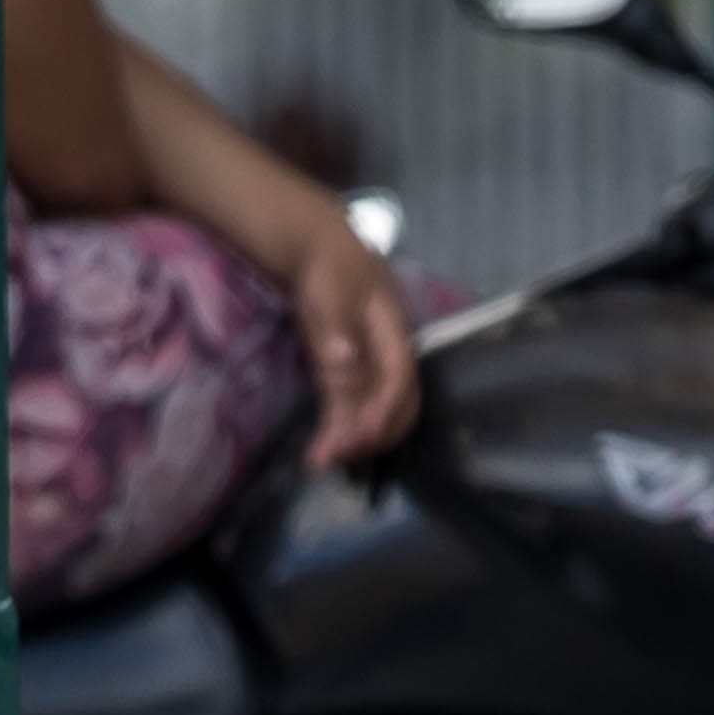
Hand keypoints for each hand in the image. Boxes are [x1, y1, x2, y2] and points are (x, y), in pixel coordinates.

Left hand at [284, 229, 423, 470]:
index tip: (361, 435)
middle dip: (370, 435)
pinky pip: (348, 410)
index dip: (383, 408)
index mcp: (391, 331)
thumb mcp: (328, 291)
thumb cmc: (327, 266)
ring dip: (351, 441)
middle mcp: (385, 354)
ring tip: (320, 462)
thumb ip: (336, 327)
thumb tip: (345, 359)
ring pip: (370, 413)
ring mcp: (366, 366)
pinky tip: (321, 452)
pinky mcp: (345, 375)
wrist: (316, 252)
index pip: (397, 377)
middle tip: (336, 457)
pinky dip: (338, 432)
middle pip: (394, 405)